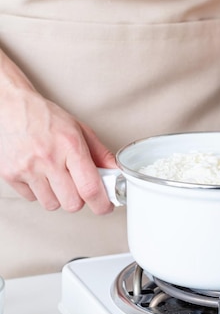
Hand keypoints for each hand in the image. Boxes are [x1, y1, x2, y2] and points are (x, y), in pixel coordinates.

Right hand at [0, 86, 115, 213]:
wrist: (10, 107)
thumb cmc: (45, 117)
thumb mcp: (79, 129)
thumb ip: (100, 153)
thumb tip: (116, 172)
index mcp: (70, 146)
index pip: (90, 188)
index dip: (102, 204)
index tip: (105, 206)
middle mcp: (48, 158)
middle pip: (72, 204)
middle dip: (79, 199)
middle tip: (78, 187)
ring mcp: (28, 168)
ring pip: (52, 205)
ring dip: (58, 197)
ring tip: (55, 177)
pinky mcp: (10, 175)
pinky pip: (31, 199)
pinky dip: (38, 192)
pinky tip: (39, 174)